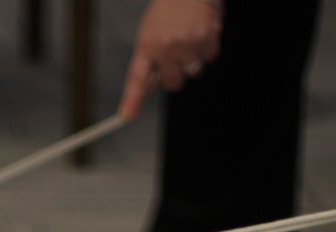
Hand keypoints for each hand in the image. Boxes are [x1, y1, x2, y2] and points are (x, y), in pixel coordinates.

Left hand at [120, 0, 221, 121]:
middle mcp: (166, 47)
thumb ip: (149, 62)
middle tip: (175, 53)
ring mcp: (188, 43)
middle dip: (176, 73)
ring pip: (194, 72)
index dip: (132, 99)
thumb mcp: (150, 34)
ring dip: (193, 59)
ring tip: (188, 37)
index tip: (126, 117)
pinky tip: (200, 31)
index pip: (136, 78)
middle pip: (174, 84)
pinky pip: (210, 58)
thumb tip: (150, 89)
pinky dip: (207, 47)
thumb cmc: (167, 12)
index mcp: (147, 46)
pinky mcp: (208, 38)